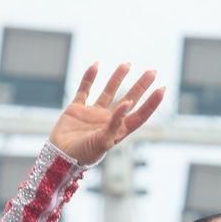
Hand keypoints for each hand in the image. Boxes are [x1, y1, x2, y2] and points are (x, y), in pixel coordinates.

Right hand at [50, 62, 164, 165]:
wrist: (58, 158)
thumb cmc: (83, 155)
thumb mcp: (103, 142)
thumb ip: (115, 123)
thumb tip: (128, 103)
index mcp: (118, 131)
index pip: (139, 115)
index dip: (151, 103)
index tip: (162, 89)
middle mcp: (108, 121)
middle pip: (129, 99)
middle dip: (141, 86)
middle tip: (152, 71)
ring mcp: (92, 114)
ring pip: (108, 92)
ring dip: (117, 78)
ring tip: (127, 63)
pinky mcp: (77, 109)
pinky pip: (84, 89)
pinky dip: (89, 77)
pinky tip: (96, 65)